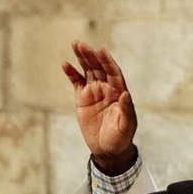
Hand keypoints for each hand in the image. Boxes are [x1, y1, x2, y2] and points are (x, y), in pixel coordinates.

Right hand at [62, 41, 137, 173]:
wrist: (108, 150)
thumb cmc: (121, 138)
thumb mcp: (126, 126)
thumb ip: (126, 110)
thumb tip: (125, 94)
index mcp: (119, 91)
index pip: (113, 72)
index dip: (108, 61)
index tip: (101, 51)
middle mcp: (107, 88)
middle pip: (99, 67)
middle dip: (91, 55)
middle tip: (81, 44)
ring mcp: (94, 92)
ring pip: (88, 70)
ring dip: (82, 58)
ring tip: (75, 45)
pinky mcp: (82, 98)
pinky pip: (76, 82)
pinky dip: (71, 73)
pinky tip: (65, 64)